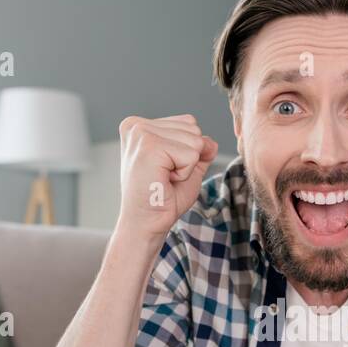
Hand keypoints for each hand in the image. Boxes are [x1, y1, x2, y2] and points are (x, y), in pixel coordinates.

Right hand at [117, 114, 218, 242]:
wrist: (146, 223)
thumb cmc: (162, 199)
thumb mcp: (186, 168)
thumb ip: (200, 150)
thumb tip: (211, 142)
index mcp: (139, 126)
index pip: (187, 122)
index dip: (186, 151)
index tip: (164, 170)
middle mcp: (136, 125)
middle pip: (193, 128)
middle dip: (188, 158)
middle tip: (164, 176)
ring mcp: (141, 134)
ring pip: (195, 141)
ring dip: (186, 166)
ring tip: (164, 178)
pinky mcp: (149, 146)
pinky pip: (191, 155)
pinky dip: (185, 173)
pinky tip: (164, 180)